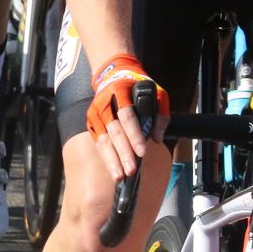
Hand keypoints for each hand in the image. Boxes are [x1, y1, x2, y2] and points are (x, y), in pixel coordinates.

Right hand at [84, 55, 169, 181]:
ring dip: (111, 160)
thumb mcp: (156, 92)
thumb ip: (160, 113)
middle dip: (123, 152)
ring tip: (119, 176)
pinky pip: (99, 143)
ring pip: (103, 140)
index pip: (127, 116)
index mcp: (120, 92)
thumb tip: (157, 138)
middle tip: (131, 170)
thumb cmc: (136, 86)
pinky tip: (113, 170)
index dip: (134, 134)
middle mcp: (104, 103)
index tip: (142, 151)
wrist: (112, 75)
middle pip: (114, 131)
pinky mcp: (91, 123)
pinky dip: (106, 158)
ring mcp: (95, 114)